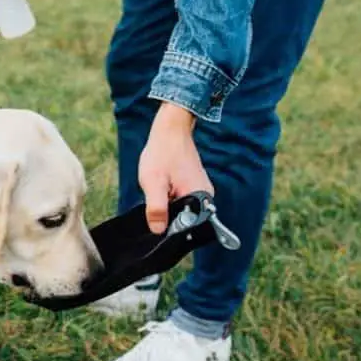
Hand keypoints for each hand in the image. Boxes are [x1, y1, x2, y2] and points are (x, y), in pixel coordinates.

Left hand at [139, 102, 214, 233]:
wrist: (170, 130)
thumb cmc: (162, 153)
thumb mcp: (154, 182)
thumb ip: (156, 208)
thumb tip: (158, 231)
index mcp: (200, 198)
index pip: (189, 229)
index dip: (170, 231)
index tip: (157, 220)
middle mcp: (206, 197)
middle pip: (186, 221)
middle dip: (167, 217)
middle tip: (156, 200)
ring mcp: (201, 192)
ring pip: (182, 211)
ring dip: (167, 207)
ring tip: (159, 189)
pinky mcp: (195, 187)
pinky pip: (182, 201)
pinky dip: (169, 199)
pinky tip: (162, 188)